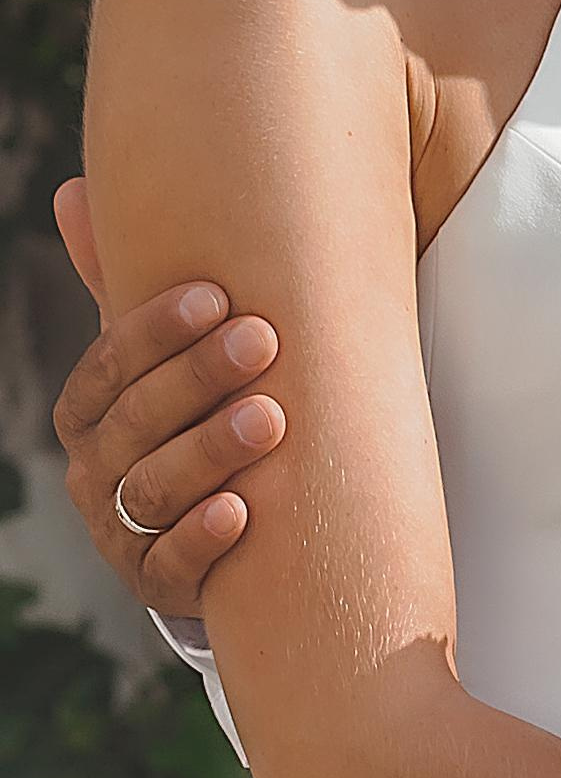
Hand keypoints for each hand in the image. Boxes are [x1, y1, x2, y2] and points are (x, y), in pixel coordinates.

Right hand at [50, 177, 284, 616]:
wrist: (232, 541)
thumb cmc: (201, 427)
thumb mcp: (170, 365)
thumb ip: (129, 291)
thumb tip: (73, 190)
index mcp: (90, 415)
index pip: (108, 366)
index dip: (153, 331)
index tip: (215, 295)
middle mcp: (95, 473)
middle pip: (135, 422)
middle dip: (196, 378)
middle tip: (261, 340)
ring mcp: (122, 533)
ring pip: (153, 489)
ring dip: (211, 450)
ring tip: (270, 418)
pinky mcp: (159, 587)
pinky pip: (172, 567)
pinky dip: (204, 540)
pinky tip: (243, 512)